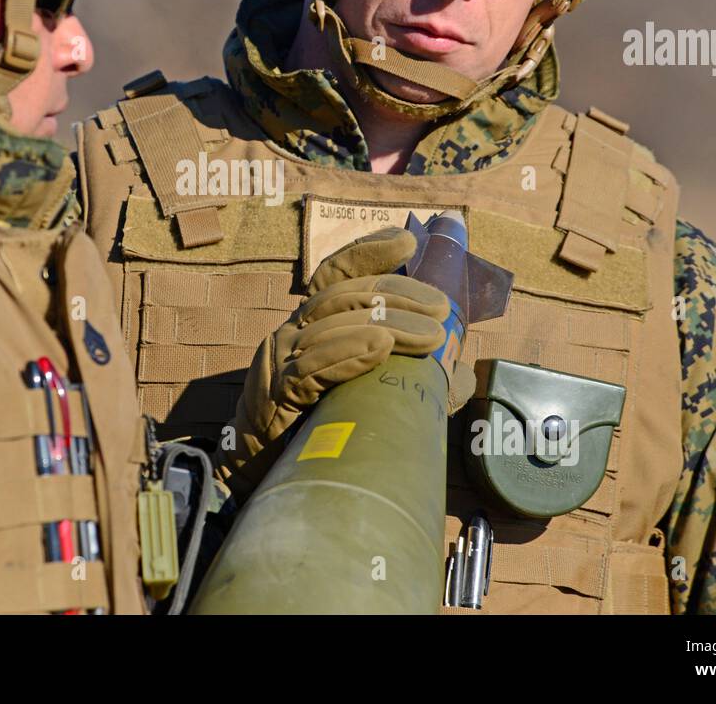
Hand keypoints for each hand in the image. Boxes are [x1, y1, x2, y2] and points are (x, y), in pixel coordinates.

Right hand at [214, 227, 449, 500]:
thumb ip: (406, 381)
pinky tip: (379, 348)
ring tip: (429, 334)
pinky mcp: (275, 392)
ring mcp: (279, 360)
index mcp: (311, 326)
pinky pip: (312, 366)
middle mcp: (292, 333)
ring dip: (386, 325)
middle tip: (440, 308)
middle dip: (397, 295)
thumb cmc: (309, 431)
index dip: (367, 252)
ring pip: (331, 323)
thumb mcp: (363, 395)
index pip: (335, 275)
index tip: (406, 242)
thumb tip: (457, 375)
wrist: (258, 474)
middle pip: (343, 295)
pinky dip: (348, 352)